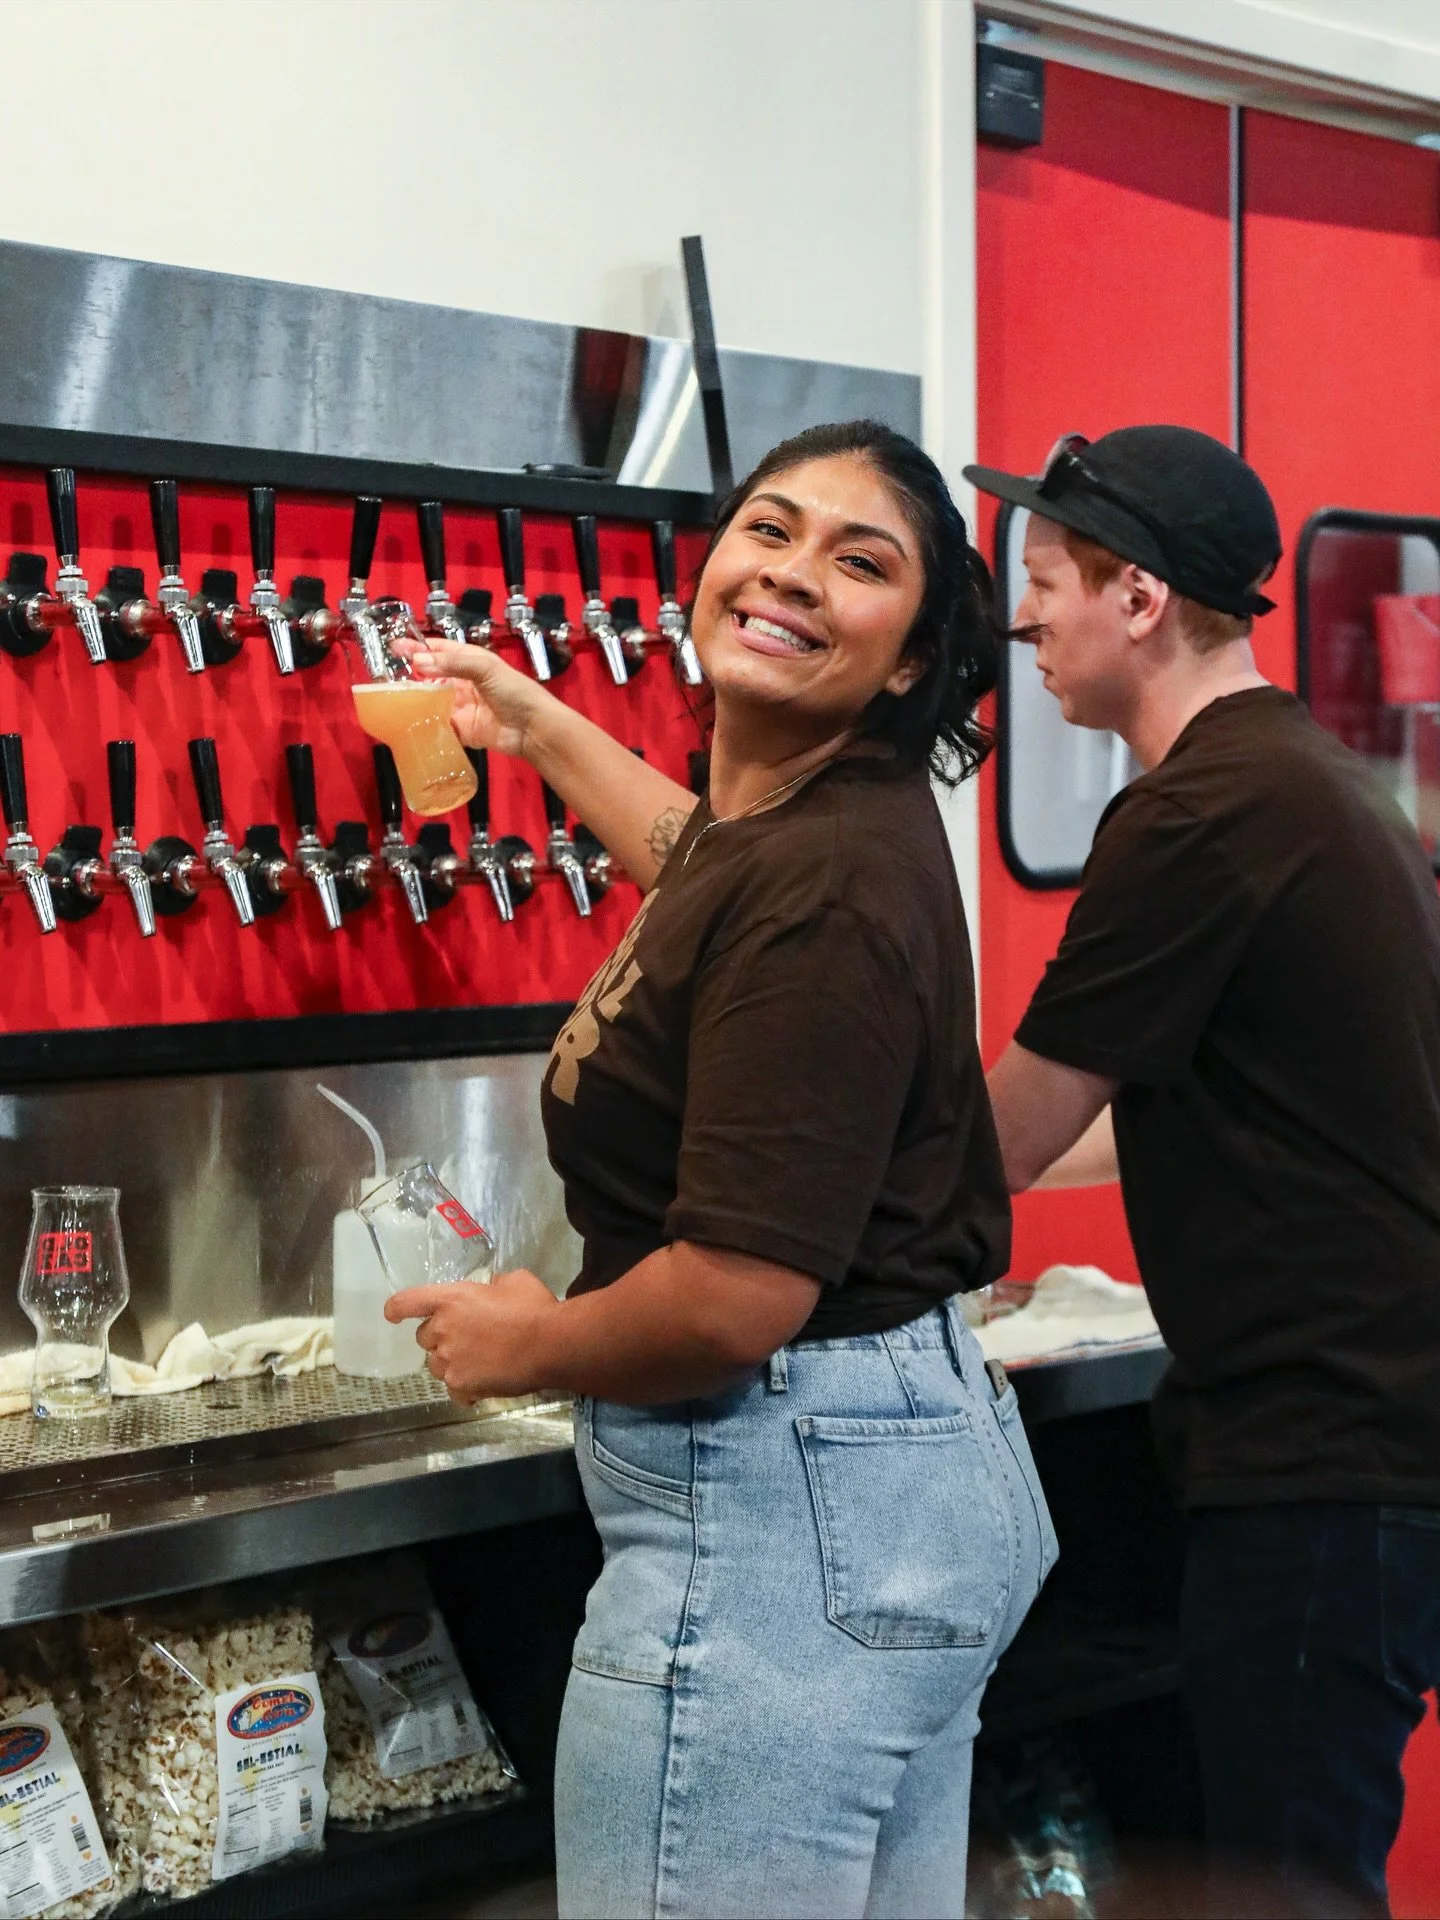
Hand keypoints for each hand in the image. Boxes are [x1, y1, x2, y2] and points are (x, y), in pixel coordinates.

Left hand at [384, 1268, 560, 1403]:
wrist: (549, 1345)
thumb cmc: (533, 1308)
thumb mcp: (514, 1281)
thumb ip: (493, 1285)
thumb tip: (491, 1290)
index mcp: (450, 1300)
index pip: (406, 1303)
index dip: (396, 1309)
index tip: (393, 1315)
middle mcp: (442, 1330)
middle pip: (424, 1338)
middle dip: (440, 1338)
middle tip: (468, 1338)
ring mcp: (449, 1361)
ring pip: (436, 1365)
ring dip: (451, 1363)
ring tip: (479, 1362)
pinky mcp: (460, 1385)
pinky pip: (453, 1390)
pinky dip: (465, 1388)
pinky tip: (483, 1383)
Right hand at [390, 636, 551, 757]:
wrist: (532, 728)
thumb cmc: (514, 691)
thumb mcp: (484, 668)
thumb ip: (452, 664)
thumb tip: (418, 663)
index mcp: (470, 662)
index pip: (439, 650)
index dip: (418, 647)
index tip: (395, 646)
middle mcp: (463, 683)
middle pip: (431, 676)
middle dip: (411, 674)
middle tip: (386, 674)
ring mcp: (460, 707)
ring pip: (431, 701)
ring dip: (414, 700)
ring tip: (391, 697)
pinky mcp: (461, 730)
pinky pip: (438, 726)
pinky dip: (425, 724)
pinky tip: (408, 722)